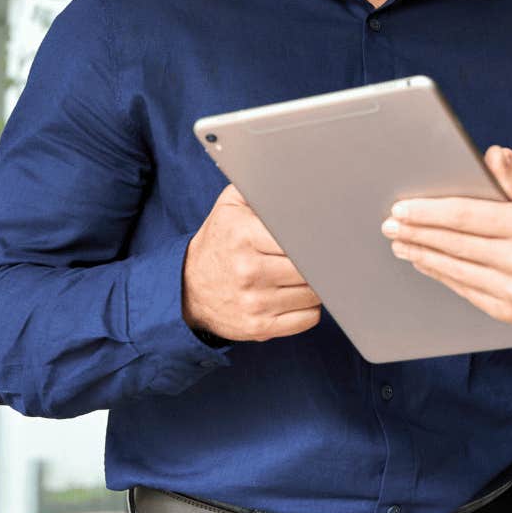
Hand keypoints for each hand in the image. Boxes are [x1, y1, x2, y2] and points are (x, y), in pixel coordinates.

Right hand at [182, 184, 321, 341]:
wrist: (187, 287)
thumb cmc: (220, 241)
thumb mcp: (231, 205)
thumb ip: (261, 188)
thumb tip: (298, 183)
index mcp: (244, 236)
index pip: (300, 238)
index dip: (317, 237)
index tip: (325, 235)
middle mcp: (248, 271)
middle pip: (311, 267)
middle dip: (320, 260)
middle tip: (319, 253)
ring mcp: (254, 304)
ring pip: (314, 294)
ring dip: (316, 284)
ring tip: (301, 273)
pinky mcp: (260, 329)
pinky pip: (308, 319)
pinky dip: (309, 307)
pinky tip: (296, 295)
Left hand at [381, 139, 511, 330]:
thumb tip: (490, 155)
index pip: (464, 215)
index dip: (427, 212)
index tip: (400, 208)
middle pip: (452, 242)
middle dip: (414, 233)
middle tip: (389, 225)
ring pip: (453, 268)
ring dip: (421, 255)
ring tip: (400, 244)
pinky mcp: (508, 311)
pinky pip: (465, 290)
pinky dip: (441, 275)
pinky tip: (427, 263)